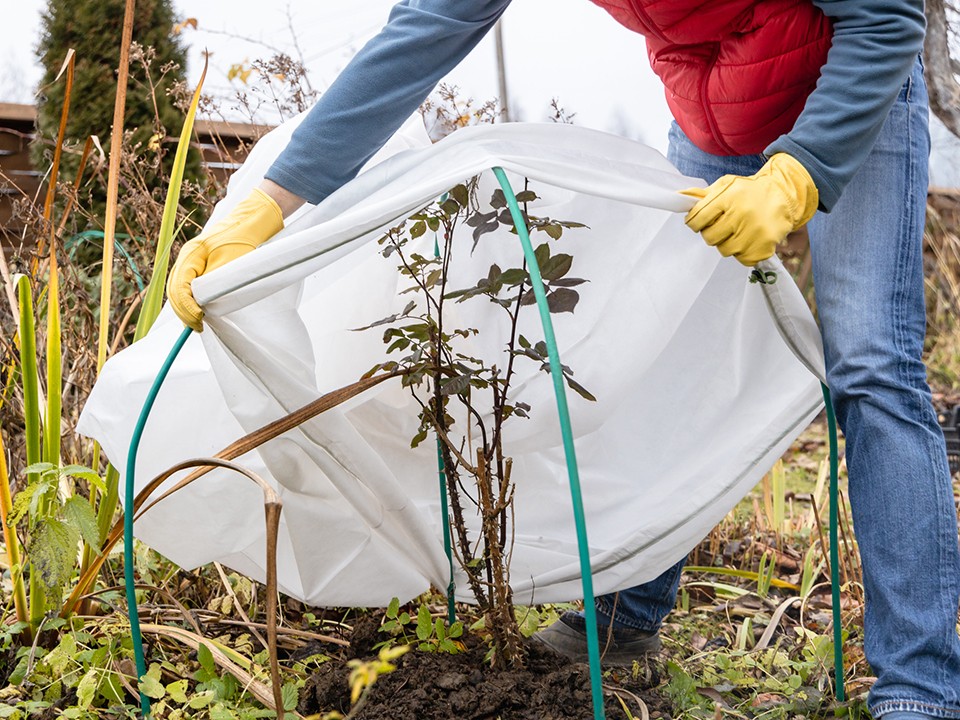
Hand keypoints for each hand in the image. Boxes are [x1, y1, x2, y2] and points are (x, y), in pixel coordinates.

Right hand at [167, 188, 283, 330]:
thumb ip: (214, 282)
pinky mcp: (197, 266)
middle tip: (197, 326)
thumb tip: (202, 304)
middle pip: (175, 290)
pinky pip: (186, 286)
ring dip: (185, 308)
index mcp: (191, 254)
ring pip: (178, 289)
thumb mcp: (230, 263)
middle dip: (184, 311)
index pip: (180, 286)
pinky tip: (196, 313)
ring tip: (195, 324)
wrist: (248, 224)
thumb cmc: (242, 241)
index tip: (199, 319)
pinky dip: (189, 301)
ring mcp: (190, 262)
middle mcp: (186, 258)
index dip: (187, 306)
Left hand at [680, 153, 817, 266]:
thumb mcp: (726, 185)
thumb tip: (679, 198)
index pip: (697, 218)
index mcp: (729, 197)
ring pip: (724, 250)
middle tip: (721, 225)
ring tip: (737, 231)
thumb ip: (703, 195)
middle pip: (709, 237)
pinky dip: (742, 252)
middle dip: (711, 232)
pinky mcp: (764, 246)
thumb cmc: (749, 192)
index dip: (694, 222)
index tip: (698, 222)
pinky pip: (742, 259)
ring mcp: (754, 232)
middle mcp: (741, 214)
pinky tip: (748, 239)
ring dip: (727, 243)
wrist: (783, 195)